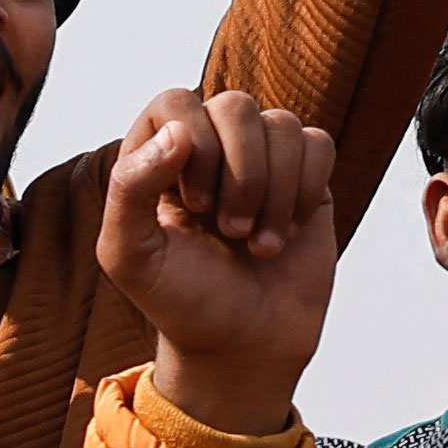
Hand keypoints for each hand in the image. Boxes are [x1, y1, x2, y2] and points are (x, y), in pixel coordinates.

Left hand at [90, 89, 347, 426]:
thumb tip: (178, 131)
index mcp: (159, 155)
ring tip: (258, 244)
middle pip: (235, 106)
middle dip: (240, 174)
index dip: (193, 146)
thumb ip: (129, 187)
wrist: (244, 345)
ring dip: (273, 193)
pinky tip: (289, 232)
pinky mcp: (306, 178)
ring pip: (281, 124)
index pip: (176, 102)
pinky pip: (318, 144)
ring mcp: (262, 159)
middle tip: (228, 232)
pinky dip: (306, 190)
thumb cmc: (181, 301)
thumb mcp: (129, 255)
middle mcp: (211, 147)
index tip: (193, 206)